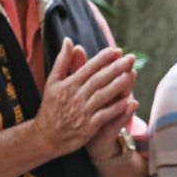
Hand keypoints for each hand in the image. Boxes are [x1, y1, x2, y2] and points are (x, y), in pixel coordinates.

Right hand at [33, 39, 135, 156]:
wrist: (46, 136)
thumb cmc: (51, 107)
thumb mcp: (52, 82)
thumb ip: (62, 61)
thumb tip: (69, 41)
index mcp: (69, 84)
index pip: (88, 68)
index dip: (102, 59)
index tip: (115, 51)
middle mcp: (77, 96)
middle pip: (98, 79)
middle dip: (115, 68)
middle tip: (130, 59)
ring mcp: (83, 111)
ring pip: (102, 95)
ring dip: (117, 85)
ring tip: (130, 75)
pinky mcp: (89, 126)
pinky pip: (104, 115)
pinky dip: (115, 108)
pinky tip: (128, 101)